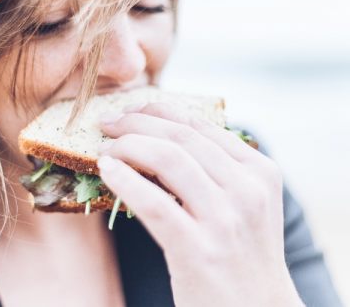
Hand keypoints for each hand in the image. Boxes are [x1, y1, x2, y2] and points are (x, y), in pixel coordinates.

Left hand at [97, 102, 303, 306]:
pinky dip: (124, 180)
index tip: (131, 111)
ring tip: (106, 149)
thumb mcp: (242, 202)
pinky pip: (153, 202)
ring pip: (167, 159)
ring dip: (127, 147)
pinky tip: (106, 171)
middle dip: (137, 123)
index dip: (158, 111)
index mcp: (258, 170)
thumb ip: (215, 167)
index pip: (199, 124)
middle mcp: (247, 188)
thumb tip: (162, 136)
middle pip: (180, 136)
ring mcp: (226, 219)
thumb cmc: (240, 252)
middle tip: (109, 124)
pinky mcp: (199, 250)